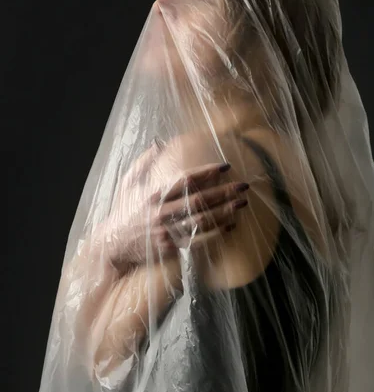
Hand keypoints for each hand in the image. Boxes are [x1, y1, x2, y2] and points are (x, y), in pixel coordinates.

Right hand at [104, 146, 248, 271]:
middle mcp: (161, 213)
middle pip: (199, 201)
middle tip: (243, 186)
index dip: (207, 172)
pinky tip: (230, 225)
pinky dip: (216, 234)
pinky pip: (199, 240)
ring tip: (242, 203)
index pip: (185, 180)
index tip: (224, 166)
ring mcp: (167, 232)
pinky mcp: (171, 247)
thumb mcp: (127, 183)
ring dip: (225, 212)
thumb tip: (158, 143)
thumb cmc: (123, 211)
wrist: (113, 244)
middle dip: (223, 192)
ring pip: (202, 221)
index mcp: (153, 194)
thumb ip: (143, 163)